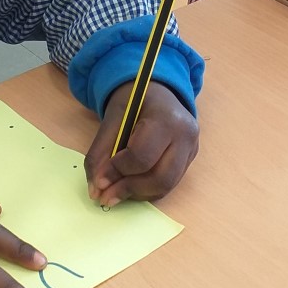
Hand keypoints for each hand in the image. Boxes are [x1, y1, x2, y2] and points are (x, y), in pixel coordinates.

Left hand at [84, 83, 198, 207]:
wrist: (157, 91)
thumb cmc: (134, 101)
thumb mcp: (112, 118)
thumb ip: (101, 152)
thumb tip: (95, 188)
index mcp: (166, 118)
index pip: (142, 156)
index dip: (118, 171)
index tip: (98, 180)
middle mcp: (186, 135)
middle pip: (160, 178)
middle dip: (129, 190)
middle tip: (105, 196)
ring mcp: (192, 149)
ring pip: (165, 186)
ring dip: (136, 194)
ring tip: (114, 193)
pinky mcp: (190, 160)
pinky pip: (168, 185)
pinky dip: (146, 191)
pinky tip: (129, 186)